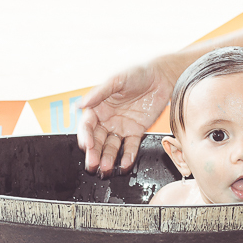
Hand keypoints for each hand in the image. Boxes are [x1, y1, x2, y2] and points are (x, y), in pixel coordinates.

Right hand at [78, 59, 176, 174]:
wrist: (162, 76)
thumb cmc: (137, 73)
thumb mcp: (117, 80)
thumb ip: (99, 93)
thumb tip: (79, 104)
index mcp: (98, 107)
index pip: (87, 125)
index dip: (85, 136)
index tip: (87, 145)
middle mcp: (108, 119)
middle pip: (97, 140)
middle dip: (94, 153)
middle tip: (92, 164)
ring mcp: (122, 126)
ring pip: (111, 147)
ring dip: (108, 158)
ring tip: (106, 168)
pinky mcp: (136, 131)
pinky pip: (130, 146)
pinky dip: (128, 156)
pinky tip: (124, 164)